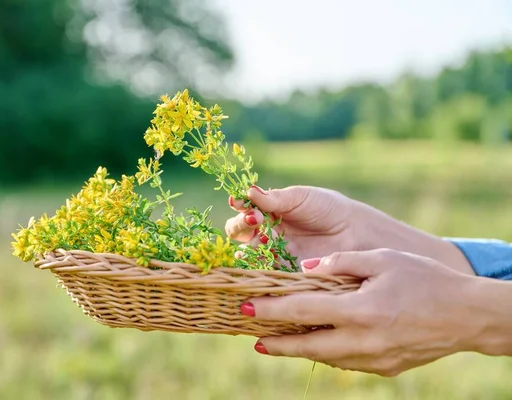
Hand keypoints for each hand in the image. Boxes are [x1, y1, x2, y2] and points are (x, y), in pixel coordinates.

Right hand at [225, 185, 473, 274]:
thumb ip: (276, 199)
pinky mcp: (285, 275)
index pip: (246, 211)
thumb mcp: (303, 198)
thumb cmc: (332, 210)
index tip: (240, 204)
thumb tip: (249, 192)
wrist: (359, 235)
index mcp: (271, 213)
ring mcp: (275, 255)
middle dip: (242, 226)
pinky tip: (255, 264)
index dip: (241, 208)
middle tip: (254, 222)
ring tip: (256, 243)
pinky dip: (256, 269)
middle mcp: (269, 234)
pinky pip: (264, 273)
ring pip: (249, 254)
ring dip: (246, 248)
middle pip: (242, 233)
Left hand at [242, 249, 486, 375]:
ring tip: (280, 342)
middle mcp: (363, 340)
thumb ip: (341, 263)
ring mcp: (374, 359)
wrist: (468, 315)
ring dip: (300, 350)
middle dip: (277, 343)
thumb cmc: (425, 280)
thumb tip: (306, 268)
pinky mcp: (385, 368)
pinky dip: (327, 353)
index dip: (271, 310)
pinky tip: (319, 342)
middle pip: (307, 345)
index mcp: (360, 310)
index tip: (247, 308)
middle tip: (254, 339)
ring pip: (325, 357)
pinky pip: (346, 362)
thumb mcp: (382, 259)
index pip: (303, 309)